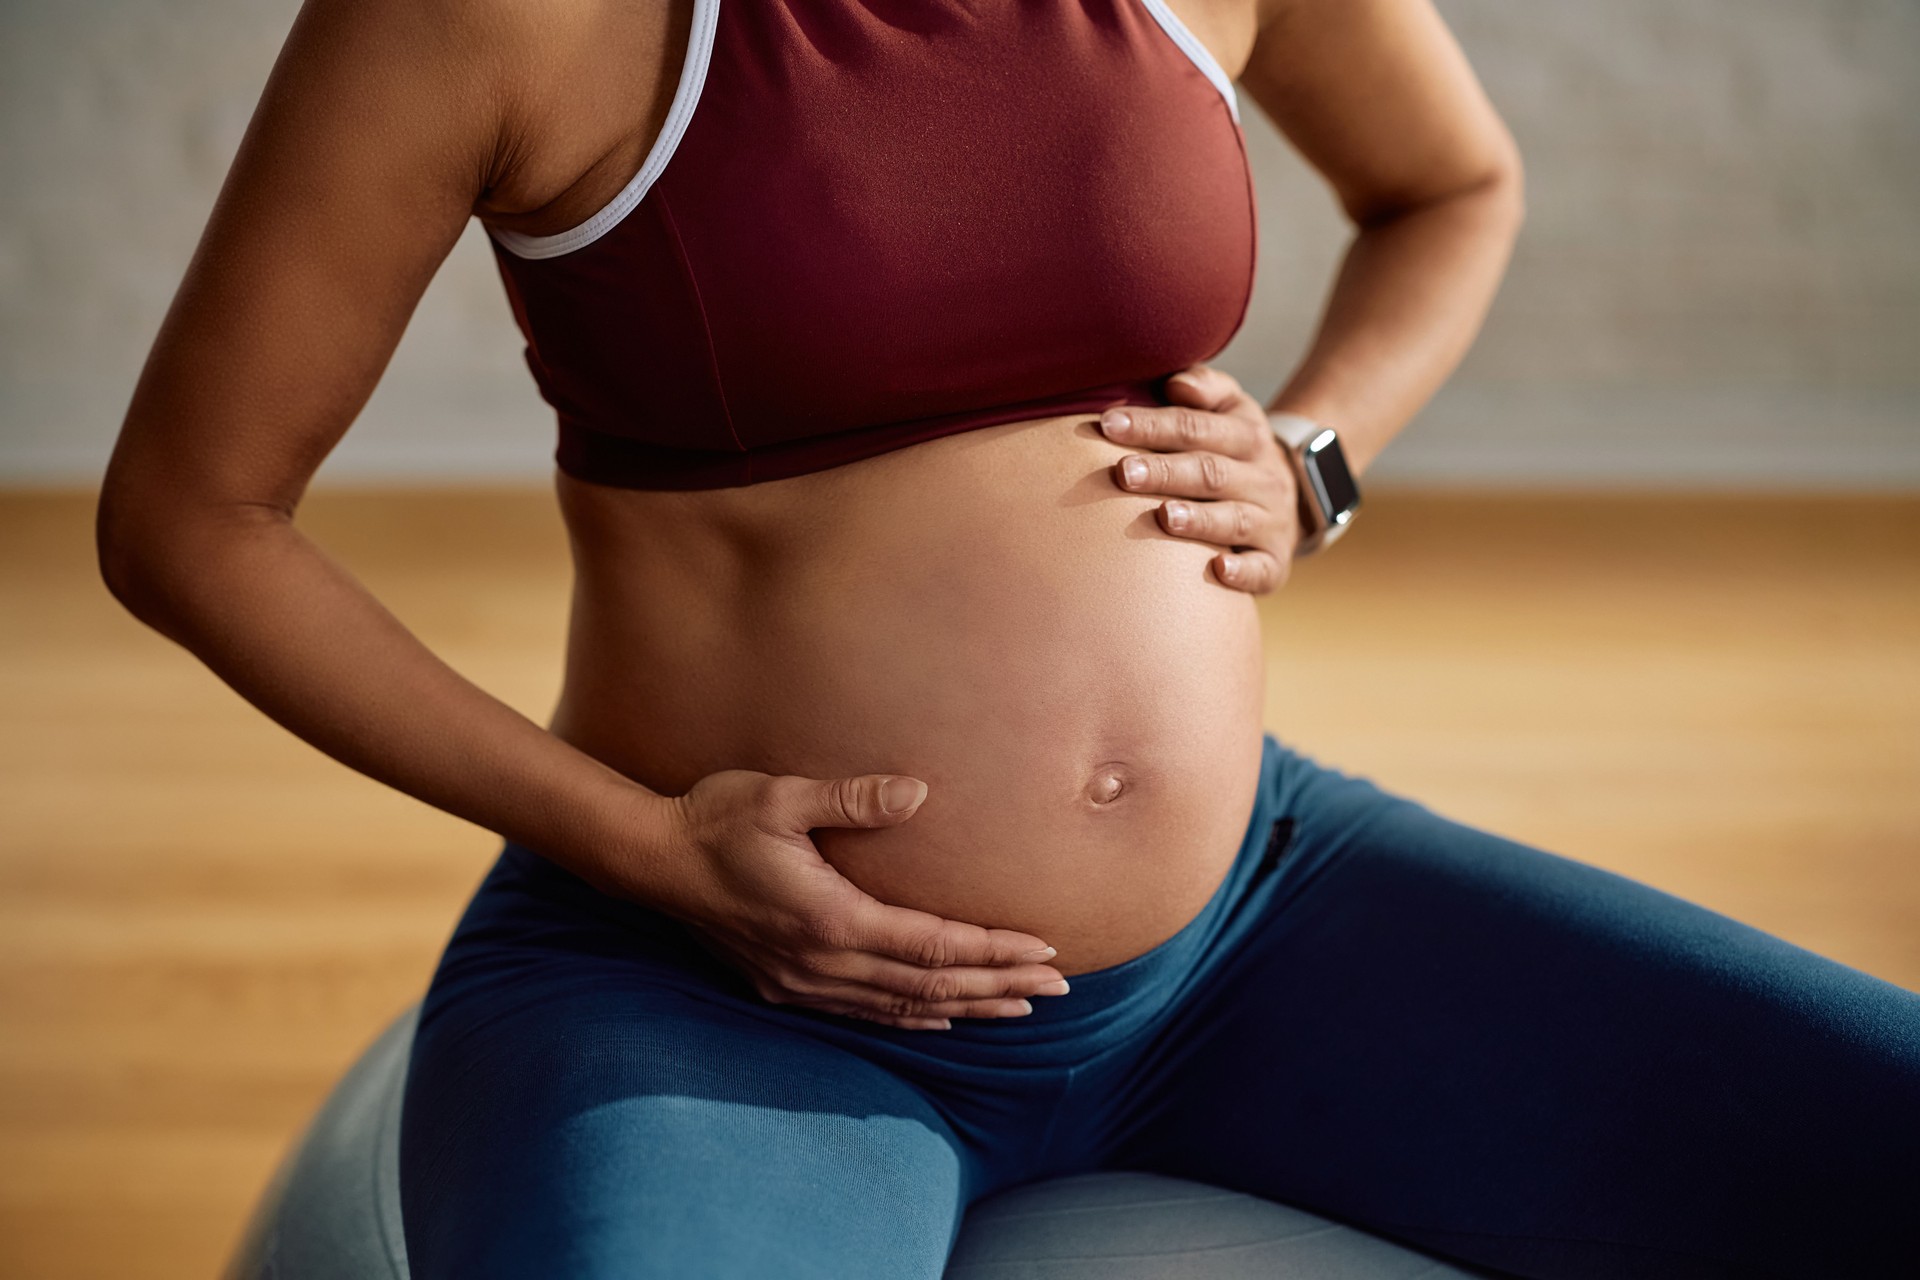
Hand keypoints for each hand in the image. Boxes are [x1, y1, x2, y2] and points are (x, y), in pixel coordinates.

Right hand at [656, 768, 1068, 1029]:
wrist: (651, 860)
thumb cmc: (717, 818)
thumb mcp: (782, 796)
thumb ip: (852, 798)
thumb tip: (918, 792)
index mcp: (831, 919)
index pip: (933, 947)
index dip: (993, 951)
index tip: (1044, 951)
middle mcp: (822, 962)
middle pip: (930, 987)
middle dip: (998, 987)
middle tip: (1058, 991)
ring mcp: (803, 981)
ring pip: (901, 1008)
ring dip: (964, 1009)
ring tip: (1016, 1008)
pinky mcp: (785, 985)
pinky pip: (865, 1011)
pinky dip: (912, 1017)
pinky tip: (940, 1018)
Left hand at [1098, 365, 1302, 593]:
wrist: (1297, 496)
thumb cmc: (1235, 449)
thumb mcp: (1231, 408)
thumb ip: (1204, 387)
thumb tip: (1176, 383)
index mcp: (1246, 434)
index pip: (1194, 427)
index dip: (1152, 425)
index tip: (1108, 425)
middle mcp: (1261, 477)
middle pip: (1210, 472)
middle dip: (1165, 472)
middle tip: (1123, 473)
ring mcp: (1270, 521)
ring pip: (1234, 519)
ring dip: (1199, 520)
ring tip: (1165, 517)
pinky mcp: (1274, 562)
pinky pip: (1262, 568)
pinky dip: (1242, 572)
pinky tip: (1218, 570)